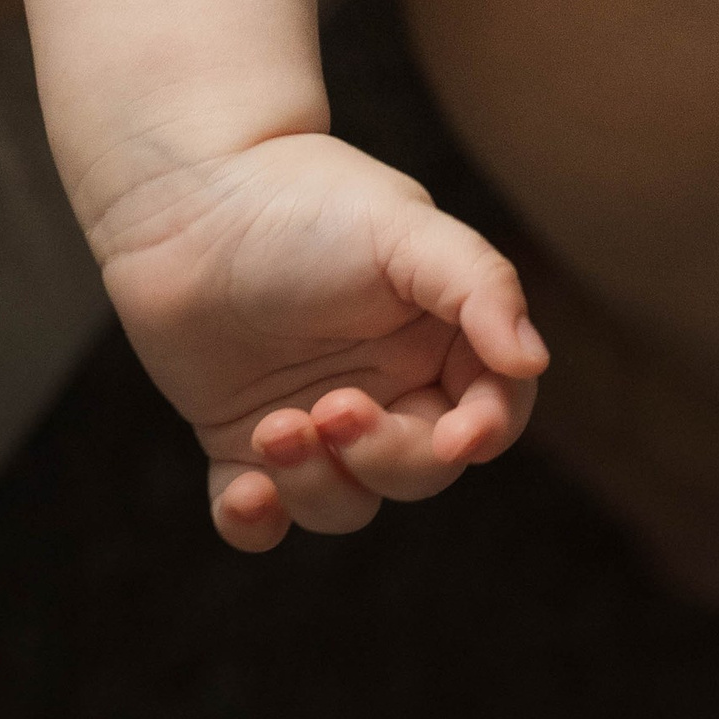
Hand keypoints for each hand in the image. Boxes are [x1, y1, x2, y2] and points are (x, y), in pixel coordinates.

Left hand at [94, 130, 548, 550]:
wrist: (187, 195)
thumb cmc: (304, 201)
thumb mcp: (403, 230)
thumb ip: (478, 285)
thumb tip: (531, 360)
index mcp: (437, 335)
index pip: (491, 407)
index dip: (483, 432)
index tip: (458, 438)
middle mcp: (386, 386)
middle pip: (420, 468)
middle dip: (384, 456)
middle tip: (331, 408)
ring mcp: (316, 421)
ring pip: (347, 502)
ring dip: (315, 485)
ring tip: (272, 428)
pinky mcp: (244, 445)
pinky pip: (263, 519)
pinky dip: (258, 523)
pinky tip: (246, 495)